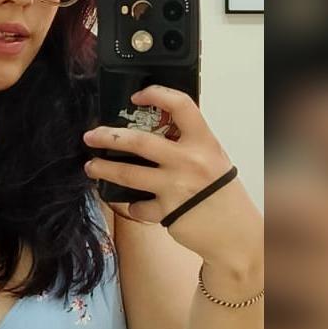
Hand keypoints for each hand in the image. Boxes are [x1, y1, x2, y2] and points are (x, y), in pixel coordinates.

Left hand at [83, 85, 259, 269]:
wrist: (236, 234)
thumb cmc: (223, 194)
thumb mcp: (213, 158)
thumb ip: (189, 143)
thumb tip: (159, 127)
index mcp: (204, 142)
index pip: (180, 105)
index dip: (156, 94)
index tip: (137, 96)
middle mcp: (189, 161)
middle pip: (140, 141)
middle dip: (108, 136)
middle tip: (91, 136)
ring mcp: (176, 186)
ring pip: (129, 173)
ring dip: (104, 168)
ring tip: (91, 167)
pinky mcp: (167, 211)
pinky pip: (139, 206)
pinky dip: (134, 205)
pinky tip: (135, 204)